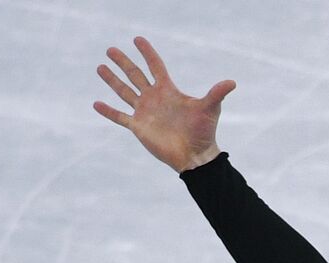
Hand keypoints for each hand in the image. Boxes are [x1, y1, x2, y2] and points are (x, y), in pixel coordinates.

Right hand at [93, 36, 235, 171]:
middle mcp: (154, 98)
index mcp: (168, 90)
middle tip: (110, 49)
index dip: (147, 53)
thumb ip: (216, 94)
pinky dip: (108, 111)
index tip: (137, 39)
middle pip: (135, 75)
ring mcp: (145, 112)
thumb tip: (232, 82)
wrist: (195, 156)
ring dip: (112, 80)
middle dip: (123, 62)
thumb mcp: (210, 109)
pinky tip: (96, 103)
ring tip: (100, 67)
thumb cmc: (204, 132)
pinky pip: (119, 117)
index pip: (155, 66)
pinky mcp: (138, 127)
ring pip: (124, 92)